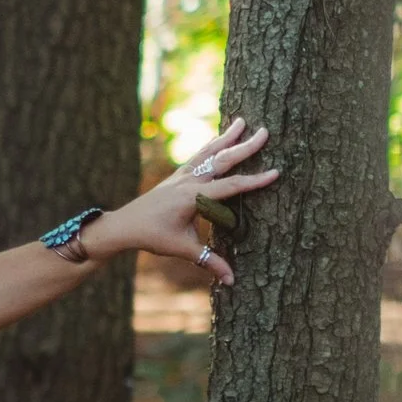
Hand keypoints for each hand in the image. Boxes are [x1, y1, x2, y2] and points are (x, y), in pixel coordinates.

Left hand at [92, 120, 278, 291]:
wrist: (125, 225)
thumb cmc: (153, 236)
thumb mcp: (183, 249)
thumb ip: (209, 262)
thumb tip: (232, 281)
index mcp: (193, 197)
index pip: (231, 186)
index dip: (255, 180)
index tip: (276, 172)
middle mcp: (188, 181)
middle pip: (222, 160)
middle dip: (246, 146)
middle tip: (266, 132)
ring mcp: (181, 175)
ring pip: (208, 151)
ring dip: (226, 137)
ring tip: (242, 121)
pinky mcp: (177, 176)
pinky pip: (198, 156)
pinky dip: (210, 145)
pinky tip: (219, 138)